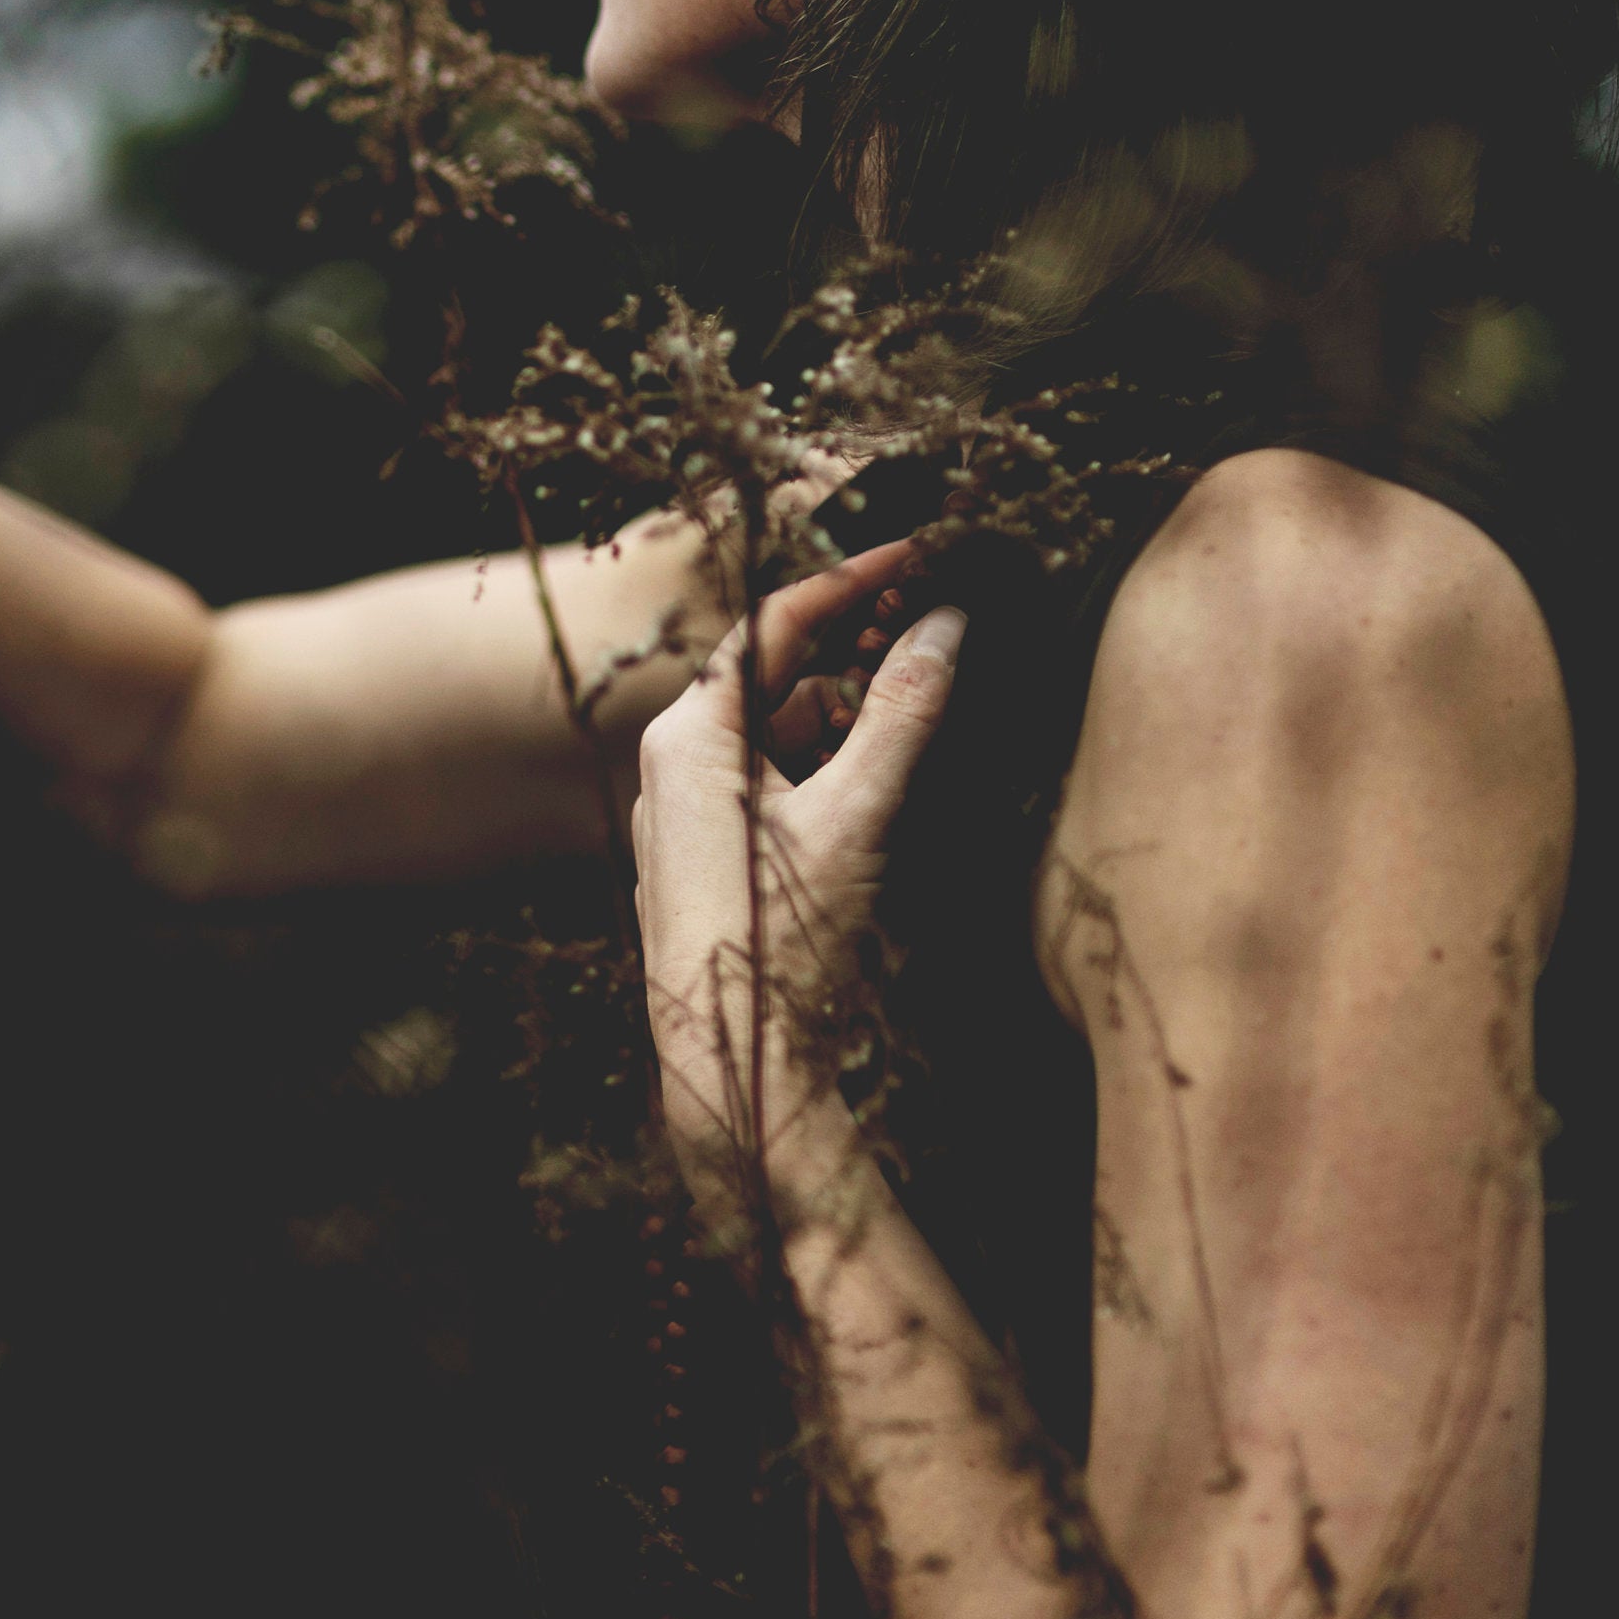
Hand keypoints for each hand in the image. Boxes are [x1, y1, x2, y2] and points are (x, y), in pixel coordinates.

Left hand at [634, 540, 964, 1172]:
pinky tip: (873, 780)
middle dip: (853, 646)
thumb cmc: (780, 941)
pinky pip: (767, 779)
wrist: (731, 1070)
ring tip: (913, 701)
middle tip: (931, 618)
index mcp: (691, 736)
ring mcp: (684, 811)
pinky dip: (823, 764)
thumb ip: (902, 715)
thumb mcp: (857, 817)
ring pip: (775, 729)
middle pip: (774, 671)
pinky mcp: (706, 853)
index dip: (849, 578)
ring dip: (843, 712)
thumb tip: (946, 623)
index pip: (774, 621)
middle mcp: (673, 762)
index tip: (915, 549)